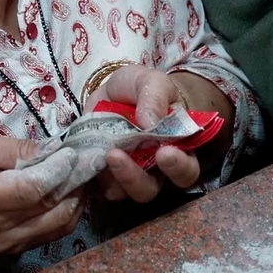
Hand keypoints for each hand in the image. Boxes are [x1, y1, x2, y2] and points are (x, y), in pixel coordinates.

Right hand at [0, 133, 83, 255]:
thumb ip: (16, 148)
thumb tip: (54, 150)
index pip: (29, 190)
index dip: (57, 171)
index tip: (72, 153)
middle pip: (49, 207)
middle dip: (74, 181)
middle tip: (89, 159)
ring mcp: (6, 244)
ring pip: (60, 223)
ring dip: (77, 197)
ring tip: (80, 173)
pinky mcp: (18, 249)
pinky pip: (56, 231)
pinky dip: (69, 209)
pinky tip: (69, 190)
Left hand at [88, 66, 202, 203]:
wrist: (114, 90)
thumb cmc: (141, 88)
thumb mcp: (151, 81)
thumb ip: (155, 98)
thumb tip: (149, 124)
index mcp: (175, 149)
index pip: (186, 170)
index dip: (178, 167)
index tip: (164, 153)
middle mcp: (153, 169)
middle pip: (150, 189)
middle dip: (135, 179)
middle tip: (117, 156)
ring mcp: (126, 174)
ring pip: (122, 191)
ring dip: (110, 176)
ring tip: (103, 152)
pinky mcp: (102, 172)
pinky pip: (98, 184)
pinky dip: (92, 172)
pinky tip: (87, 155)